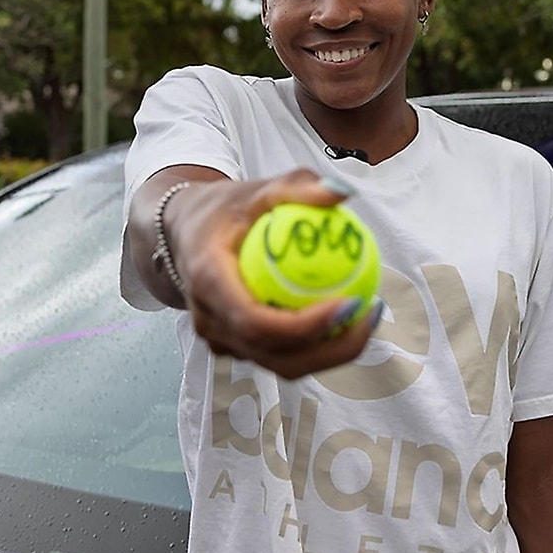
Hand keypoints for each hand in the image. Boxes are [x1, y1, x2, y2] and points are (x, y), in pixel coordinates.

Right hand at [168, 169, 379, 377]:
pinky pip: (281, 356)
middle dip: (331, 349)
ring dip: (329, 351)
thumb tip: (343, 192)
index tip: (350, 302)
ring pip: (281, 365)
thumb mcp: (258, 189)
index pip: (258, 323)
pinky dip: (316, 344)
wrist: (183, 232)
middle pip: (276, 357)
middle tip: (368, 313)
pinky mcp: (236, 346)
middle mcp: (210, 320)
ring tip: (366, 315)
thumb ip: (297, 187)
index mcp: (209, 282)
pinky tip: (348, 315)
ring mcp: (221, 340)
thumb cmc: (224, 208)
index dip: (306, 326)